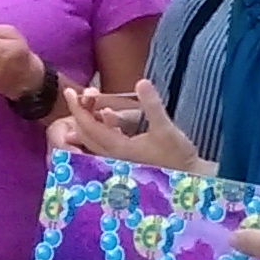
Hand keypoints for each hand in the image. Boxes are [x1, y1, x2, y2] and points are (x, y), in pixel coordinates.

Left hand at [56, 75, 200, 170]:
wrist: (190, 178)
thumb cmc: (178, 156)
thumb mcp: (166, 128)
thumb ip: (152, 105)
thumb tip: (142, 82)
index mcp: (119, 148)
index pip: (90, 126)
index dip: (78, 108)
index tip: (69, 92)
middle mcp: (115, 157)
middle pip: (87, 134)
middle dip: (80, 114)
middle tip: (75, 95)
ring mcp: (120, 160)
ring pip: (95, 140)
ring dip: (89, 122)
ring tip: (87, 105)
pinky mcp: (128, 160)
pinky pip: (107, 143)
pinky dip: (103, 129)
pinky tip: (108, 117)